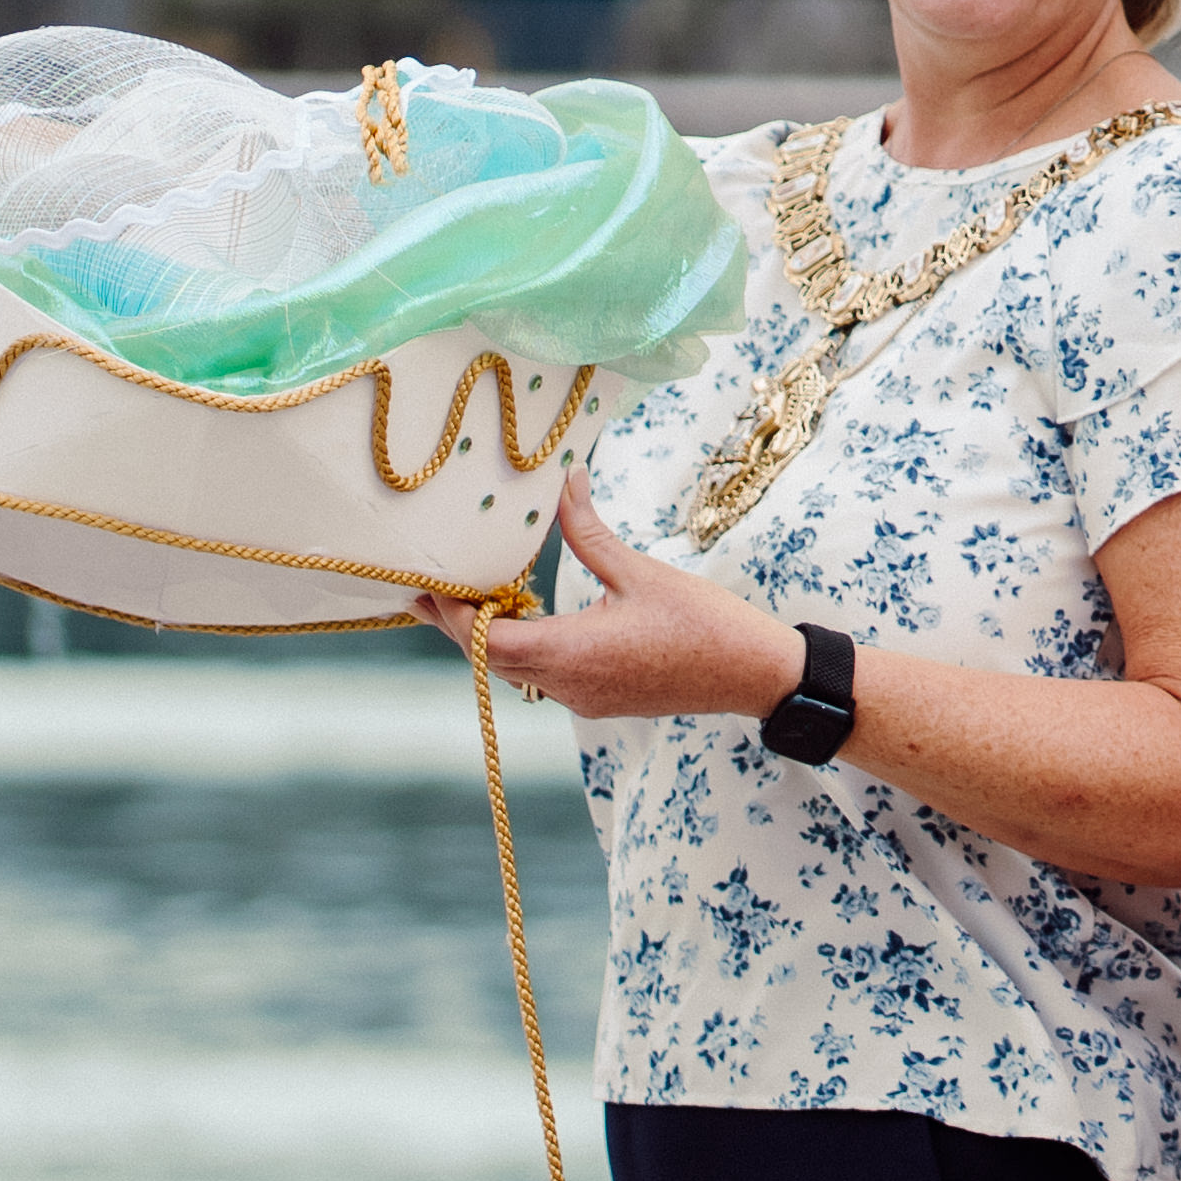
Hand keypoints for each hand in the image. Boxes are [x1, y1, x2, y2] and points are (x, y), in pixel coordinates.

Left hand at [419, 473, 797, 720]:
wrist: (755, 675)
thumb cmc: (707, 624)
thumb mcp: (641, 572)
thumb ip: (590, 532)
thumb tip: (565, 480)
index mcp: (574, 653)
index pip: (488, 641)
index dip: (452, 616)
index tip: (425, 587)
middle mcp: (571, 685)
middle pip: (493, 661)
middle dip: (460, 627)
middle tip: (429, 591)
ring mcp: (586, 698)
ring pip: (518, 672)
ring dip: (493, 640)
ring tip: (475, 598)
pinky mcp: (602, 700)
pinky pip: (546, 677)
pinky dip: (527, 649)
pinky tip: (530, 617)